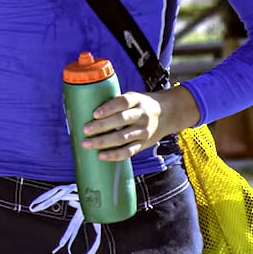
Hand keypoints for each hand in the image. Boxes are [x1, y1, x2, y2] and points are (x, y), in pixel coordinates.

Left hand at [82, 86, 198, 161]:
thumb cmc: (140, 105)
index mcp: (137, 100)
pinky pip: (129, 151)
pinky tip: (101, 156)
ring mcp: (144, 131)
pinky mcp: (144, 143)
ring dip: (103, 142)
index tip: (95, 113)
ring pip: (123, 138)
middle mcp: (142, 115)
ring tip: (87, 144)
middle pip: (121, 120)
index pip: (123, 102)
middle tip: (85, 130)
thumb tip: (83, 108)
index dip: (109, 108)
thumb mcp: (133, 97)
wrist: (169, 113)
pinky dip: (114, 155)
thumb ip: (114, 103)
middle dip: (102, 126)